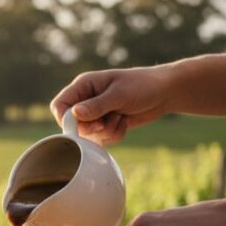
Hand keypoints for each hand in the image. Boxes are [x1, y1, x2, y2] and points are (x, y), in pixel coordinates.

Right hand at [50, 66, 172, 144]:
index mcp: (84, 86)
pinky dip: (113, 135)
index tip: (79, 125)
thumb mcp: (119, 94)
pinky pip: (101, 139)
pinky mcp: (105, 125)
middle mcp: (86, 100)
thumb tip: (74, 114)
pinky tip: (124, 122)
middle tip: (104, 122)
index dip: (65, 118)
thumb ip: (96, 106)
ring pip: (87, 135)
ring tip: (120, 118)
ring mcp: (95, 114)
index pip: (60, 105)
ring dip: (105, 132)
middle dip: (91, 128)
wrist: (165, 92)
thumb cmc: (143, 85)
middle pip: (72, 124)